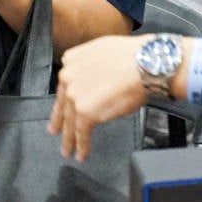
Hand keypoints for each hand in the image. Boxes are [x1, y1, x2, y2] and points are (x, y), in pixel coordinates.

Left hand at [49, 35, 150, 159]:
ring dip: (69, 139)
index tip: (63, 107)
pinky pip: (81, 133)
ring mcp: (75, 95)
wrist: (146, 64)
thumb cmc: (134, 56)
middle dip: (59, 120)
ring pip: (70, 121)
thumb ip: (90, 62)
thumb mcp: (103, 48)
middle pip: (64, 104)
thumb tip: (94, 74)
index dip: (65, 98)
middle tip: (56, 130)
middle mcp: (69, 77)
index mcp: (72, 60)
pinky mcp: (85, 112)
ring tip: (68, 150)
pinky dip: (82, 145)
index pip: (65, 84)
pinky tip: (82, 153)